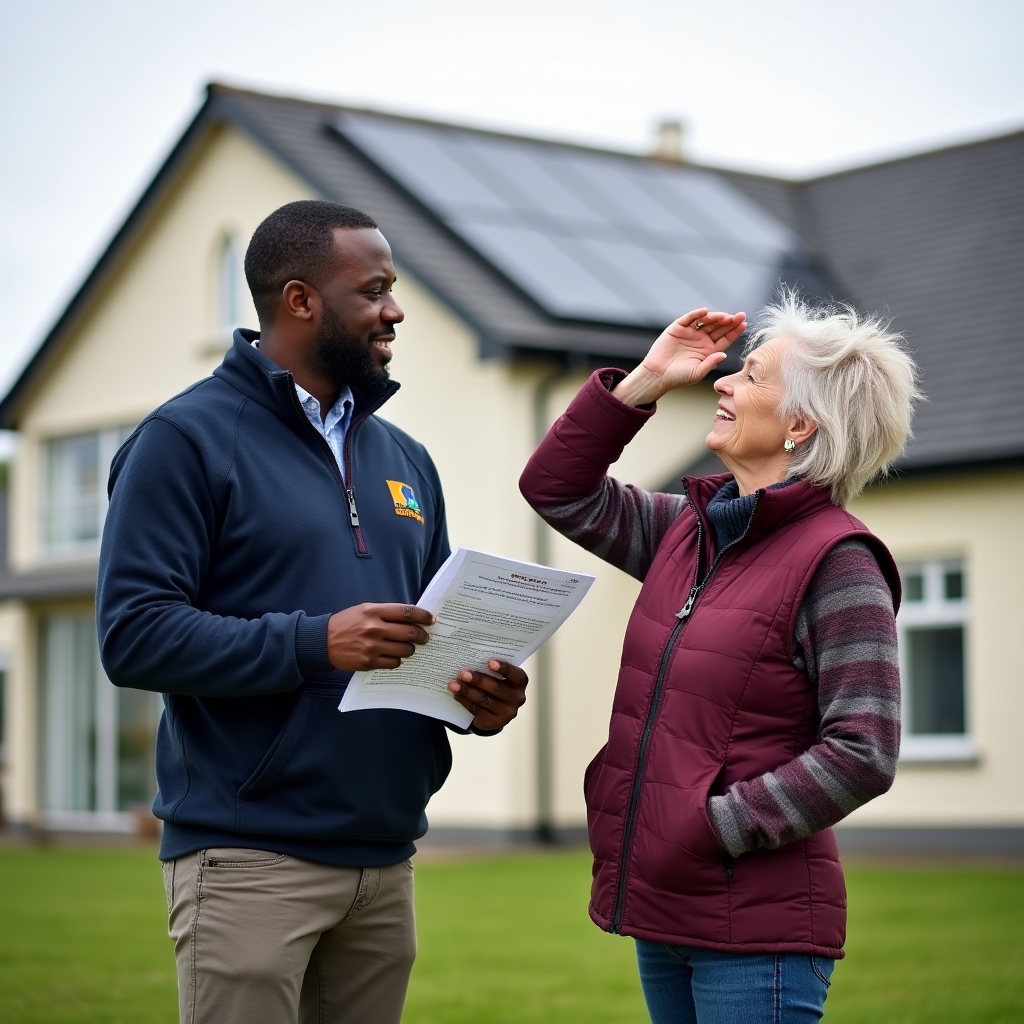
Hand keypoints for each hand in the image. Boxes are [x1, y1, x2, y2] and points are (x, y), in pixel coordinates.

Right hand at [327, 603, 433, 670]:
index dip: (424, 616)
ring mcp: (372, 646)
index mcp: (374, 611)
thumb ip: (386, 613)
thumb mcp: (364, 610)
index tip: (432, 619)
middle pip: (410, 632)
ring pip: (405, 650)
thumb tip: (411, 618)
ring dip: (410, 649)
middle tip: (425, 637)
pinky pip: (394, 663)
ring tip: (408, 647)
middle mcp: (375, 628)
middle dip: (422, 635)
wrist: (322, 641)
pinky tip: (393, 657)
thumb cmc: (346, 623)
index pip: (407, 612)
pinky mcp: (369, 662)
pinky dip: (397, 661)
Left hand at [447, 659, 527, 730]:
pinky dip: (465, 701)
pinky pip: (478, 711)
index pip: (517, 675)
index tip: (490, 662)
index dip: (505, 669)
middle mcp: (517, 698)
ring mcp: (507, 712)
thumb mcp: (499, 677)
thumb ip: (492, 670)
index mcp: (520, 683)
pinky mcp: (495, 722)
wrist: (494, 711)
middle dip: (479, 680)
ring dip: (467, 691)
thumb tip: (471, 659)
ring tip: (454, 684)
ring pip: (485, 700)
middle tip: (463, 673)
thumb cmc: (496, 685)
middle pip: (497, 688)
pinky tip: (456, 694)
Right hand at [611, 308, 747, 406]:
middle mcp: (702, 339)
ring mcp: (690, 332)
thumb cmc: (678, 377)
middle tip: (740, 316)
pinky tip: (705, 312)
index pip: (726, 338)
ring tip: (724, 317)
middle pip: (719, 327)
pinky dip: (696, 314)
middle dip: (730, 321)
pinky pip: (689, 318)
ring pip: (706, 321)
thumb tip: (724, 355)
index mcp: (709, 350)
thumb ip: (710, 363)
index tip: (744, 324)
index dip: (735, 331)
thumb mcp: (697, 373)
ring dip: (716, 317)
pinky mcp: (678, 328)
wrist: (657, 375)